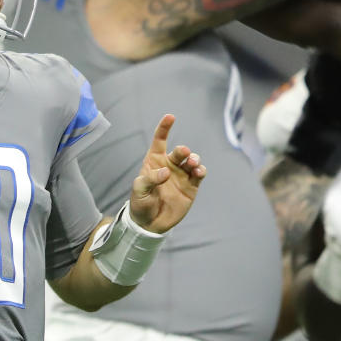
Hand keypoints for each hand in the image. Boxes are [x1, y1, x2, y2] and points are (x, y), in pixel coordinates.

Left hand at [129, 114, 205, 232]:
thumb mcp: (139, 191)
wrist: (150, 223)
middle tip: (184, 153)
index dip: (164, 128)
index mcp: (154, 162)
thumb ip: (150, 179)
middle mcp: (169, 166)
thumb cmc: (140, 204)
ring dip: (194, 159)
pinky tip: (198, 172)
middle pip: (179, 152)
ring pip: (192, 161)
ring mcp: (181, 175)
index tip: (170, 117)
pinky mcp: (191, 186)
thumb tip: (166, 172)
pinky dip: (201, 170)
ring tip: (193, 164)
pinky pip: (199, 174)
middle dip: (183, 151)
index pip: (160, 141)